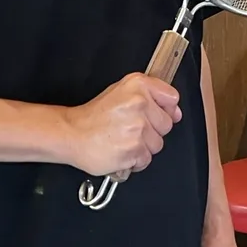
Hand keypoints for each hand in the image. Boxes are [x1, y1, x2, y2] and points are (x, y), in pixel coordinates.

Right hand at [63, 73, 180, 176]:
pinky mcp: (133, 151)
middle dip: (152, 130)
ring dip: (143, 146)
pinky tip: (121, 150)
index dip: (164, 109)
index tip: (153, 114)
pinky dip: (134, 160)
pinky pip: (146, 159)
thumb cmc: (93, 116)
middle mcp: (139, 105)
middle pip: (167, 124)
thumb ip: (151, 95)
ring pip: (158, 144)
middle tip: (130, 128)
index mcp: (138, 86)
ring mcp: (138, 129)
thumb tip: (176, 111)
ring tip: (124, 140)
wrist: (70, 134)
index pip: (172, 98)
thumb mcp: (120, 91)